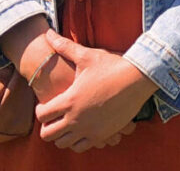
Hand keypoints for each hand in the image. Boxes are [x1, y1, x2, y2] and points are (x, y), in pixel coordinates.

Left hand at [36, 30, 157, 152]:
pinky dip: (79, 141)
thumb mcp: (87, 56)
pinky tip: (84, 129)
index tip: (46, 105)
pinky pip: (83, 147)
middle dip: (48, 127)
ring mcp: (90, 130)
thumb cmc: (112, 65)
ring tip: (68, 124)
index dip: (40, 110)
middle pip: (49, 135)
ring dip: (63, 136)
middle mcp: (77, 119)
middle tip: (54, 117)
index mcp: (70, 100)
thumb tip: (48, 33)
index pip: (42, 115)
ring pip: (65, 144)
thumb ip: (65, 47)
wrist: (139, 78)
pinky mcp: (103, 135)